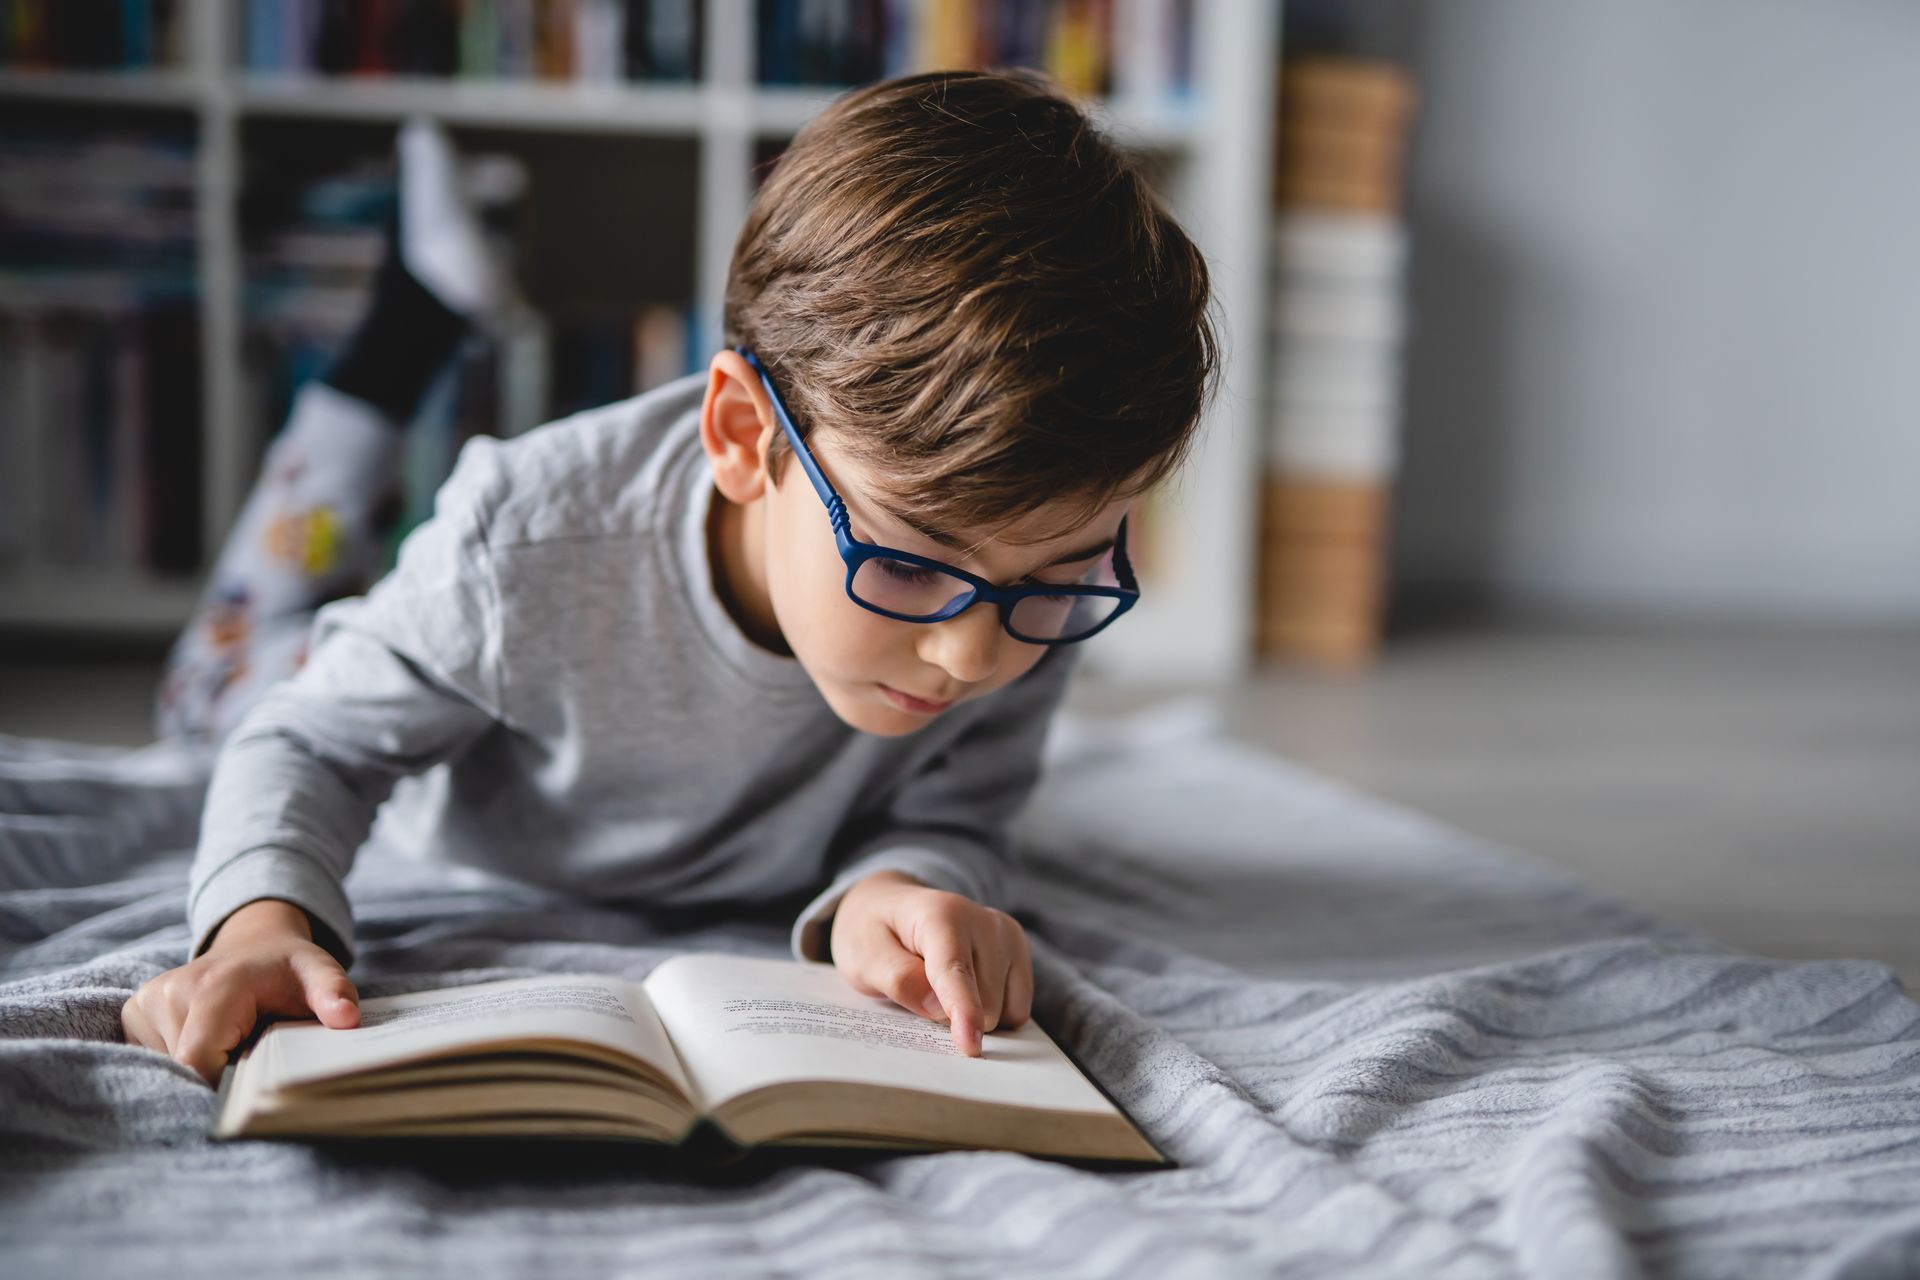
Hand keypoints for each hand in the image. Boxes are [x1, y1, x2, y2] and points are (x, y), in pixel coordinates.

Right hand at [120, 898, 359, 1086]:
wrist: (254, 943)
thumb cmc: (288, 968)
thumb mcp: (319, 972)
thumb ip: (334, 993)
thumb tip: (347, 1019)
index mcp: (215, 986)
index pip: (199, 1059)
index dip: (222, 1084)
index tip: (251, 1084)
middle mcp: (170, 991)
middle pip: (183, 1068)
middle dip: (216, 1077)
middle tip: (248, 1061)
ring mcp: (146, 1001)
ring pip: (167, 1067)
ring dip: (200, 1069)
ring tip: (231, 1045)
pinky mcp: (134, 1013)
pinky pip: (153, 1058)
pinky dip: (181, 1062)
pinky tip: (210, 1043)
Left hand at [829, 871, 1031, 1056]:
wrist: (892, 908)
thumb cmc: (876, 934)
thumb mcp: (863, 957)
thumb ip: (898, 979)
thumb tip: (939, 1009)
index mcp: (941, 914)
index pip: (955, 971)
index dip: (963, 1011)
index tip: (970, 1044)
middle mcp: (984, 921)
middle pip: (983, 1003)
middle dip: (953, 1017)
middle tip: (920, 994)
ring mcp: (1007, 936)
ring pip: (1004, 1011)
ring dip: (973, 1015)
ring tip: (941, 988)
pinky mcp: (1020, 952)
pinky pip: (1018, 1010)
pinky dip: (994, 1014)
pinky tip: (967, 993)